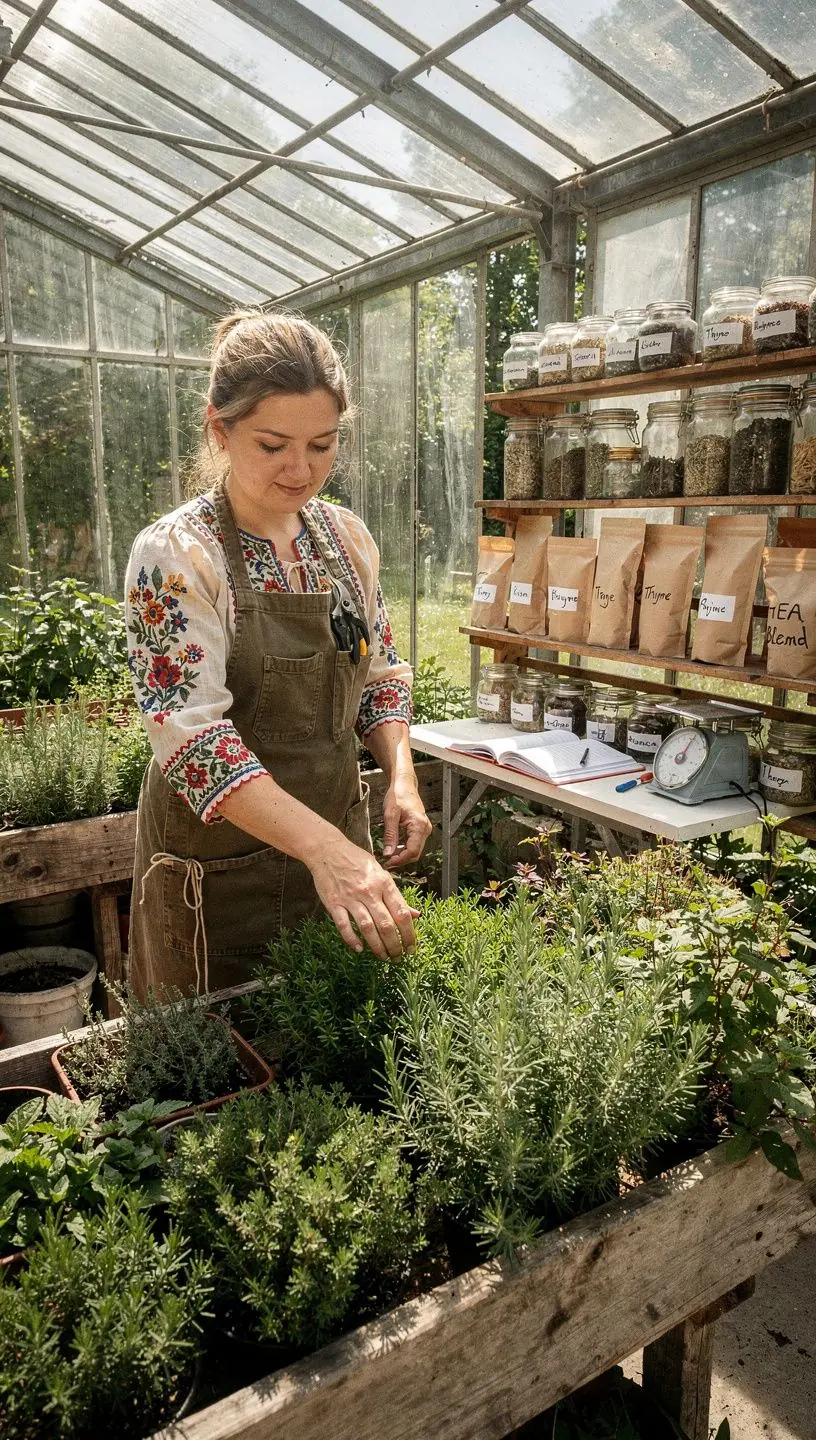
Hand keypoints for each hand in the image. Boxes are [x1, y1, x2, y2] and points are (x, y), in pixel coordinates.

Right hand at [309, 831, 419, 959]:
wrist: (328, 850)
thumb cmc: (357, 861)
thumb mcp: (382, 874)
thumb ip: (397, 896)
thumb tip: (416, 914)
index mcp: (384, 883)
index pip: (402, 913)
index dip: (409, 934)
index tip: (411, 948)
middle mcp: (369, 891)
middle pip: (386, 925)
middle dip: (394, 946)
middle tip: (397, 958)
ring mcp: (350, 898)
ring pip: (368, 928)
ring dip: (377, 947)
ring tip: (383, 957)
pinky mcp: (333, 903)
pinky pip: (344, 925)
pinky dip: (352, 939)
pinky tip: (359, 949)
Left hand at [381, 777, 432, 869]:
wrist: (404, 784)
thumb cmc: (398, 795)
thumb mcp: (390, 815)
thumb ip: (390, 835)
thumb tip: (388, 854)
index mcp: (419, 826)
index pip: (413, 851)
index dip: (400, 860)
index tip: (388, 862)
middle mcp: (425, 829)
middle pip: (415, 853)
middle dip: (401, 860)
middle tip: (386, 862)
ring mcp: (424, 829)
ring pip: (415, 850)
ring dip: (402, 856)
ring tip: (388, 857)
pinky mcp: (420, 828)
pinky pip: (414, 843)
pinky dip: (404, 849)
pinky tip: (394, 849)